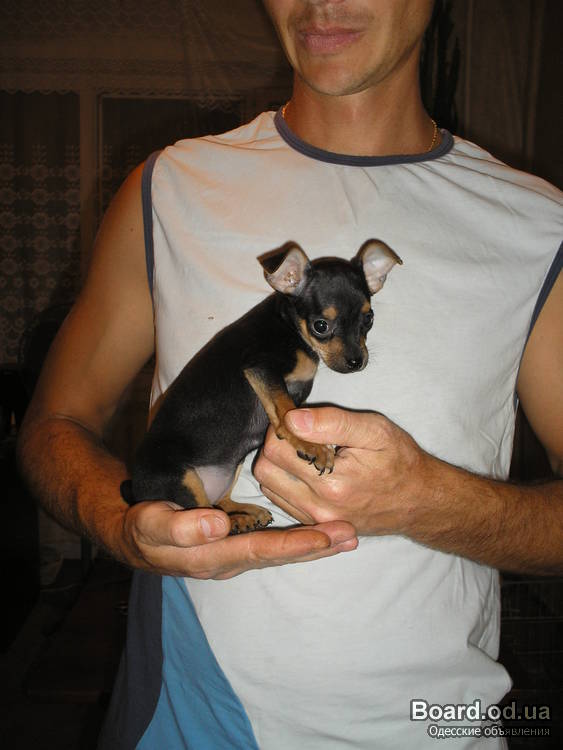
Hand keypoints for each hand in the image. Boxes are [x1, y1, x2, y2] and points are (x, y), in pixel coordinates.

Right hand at [120, 500, 357, 578]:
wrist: (136, 541)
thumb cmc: (144, 529)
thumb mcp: (150, 525)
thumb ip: (180, 528)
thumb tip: (217, 526)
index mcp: (212, 556)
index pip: (259, 549)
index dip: (293, 544)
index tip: (325, 537)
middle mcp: (230, 561)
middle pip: (278, 555)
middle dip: (316, 547)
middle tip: (351, 535)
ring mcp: (235, 557)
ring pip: (279, 553)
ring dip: (314, 546)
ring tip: (347, 536)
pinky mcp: (237, 549)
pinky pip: (272, 546)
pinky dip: (298, 542)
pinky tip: (320, 536)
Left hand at [254, 406, 438, 535]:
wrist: (419, 500)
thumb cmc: (400, 461)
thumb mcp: (374, 430)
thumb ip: (332, 422)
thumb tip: (293, 419)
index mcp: (332, 483)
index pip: (276, 449)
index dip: (282, 426)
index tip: (298, 418)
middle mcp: (319, 508)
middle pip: (265, 469)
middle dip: (275, 445)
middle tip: (299, 433)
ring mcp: (315, 521)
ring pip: (268, 486)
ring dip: (277, 464)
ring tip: (304, 451)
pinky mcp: (315, 525)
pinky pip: (281, 499)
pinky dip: (285, 480)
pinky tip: (307, 469)